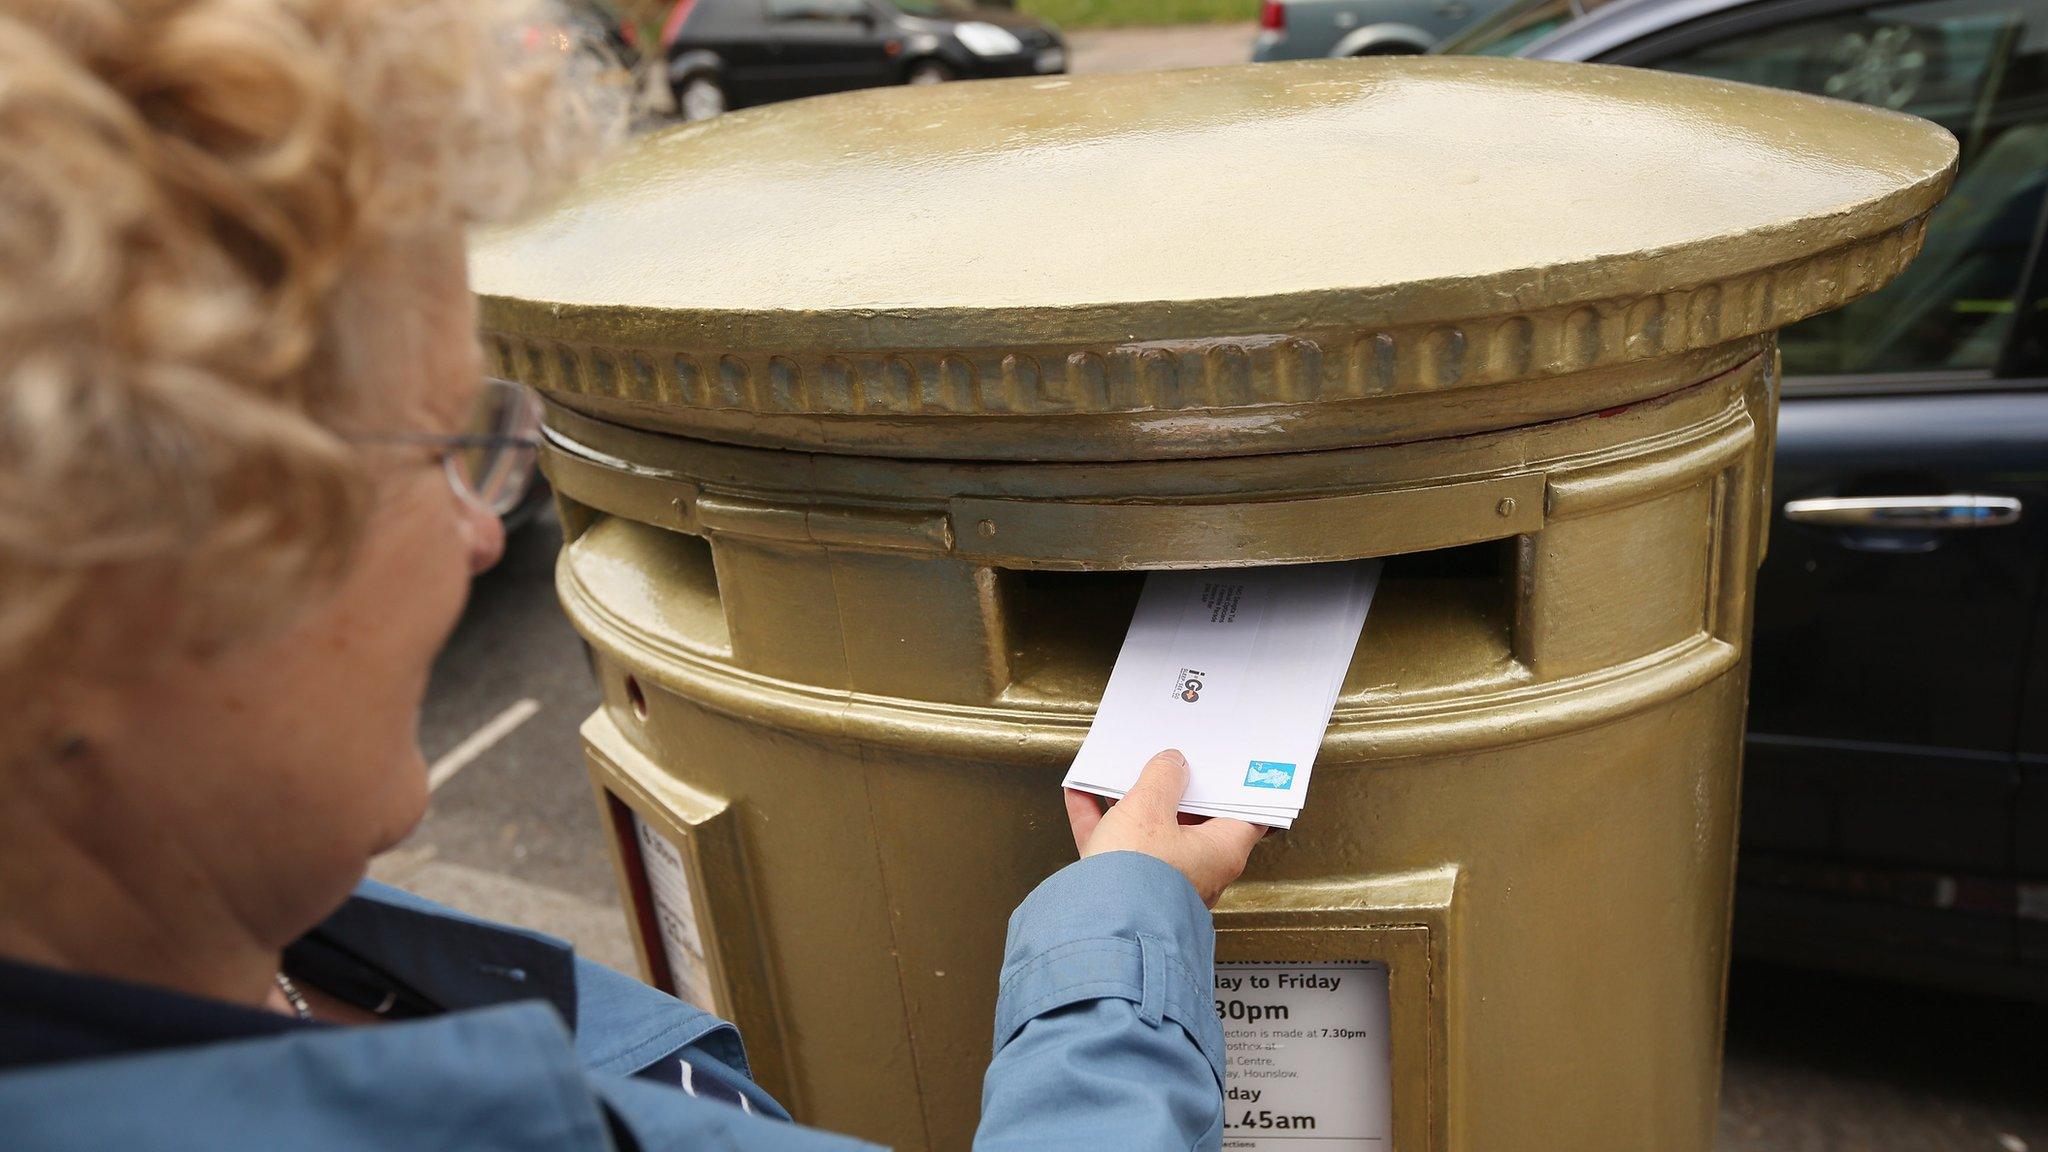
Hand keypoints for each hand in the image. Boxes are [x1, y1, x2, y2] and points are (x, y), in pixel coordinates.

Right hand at [1064, 749, 1265, 907]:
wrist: (1099, 928)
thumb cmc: (1138, 877)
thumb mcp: (1149, 809)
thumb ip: (1162, 779)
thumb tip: (1172, 765)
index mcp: (1221, 852)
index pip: (1246, 816)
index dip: (1238, 789)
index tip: (1229, 770)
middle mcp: (1198, 871)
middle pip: (1191, 821)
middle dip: (1174, 790)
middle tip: (1166, 763)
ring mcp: (1161, 882)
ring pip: (1148, 833)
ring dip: (1130, 803)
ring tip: (1115, 774)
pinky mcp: (1127, 890)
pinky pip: (1115, 847)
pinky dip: (1100, 821)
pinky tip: (1080, 796)